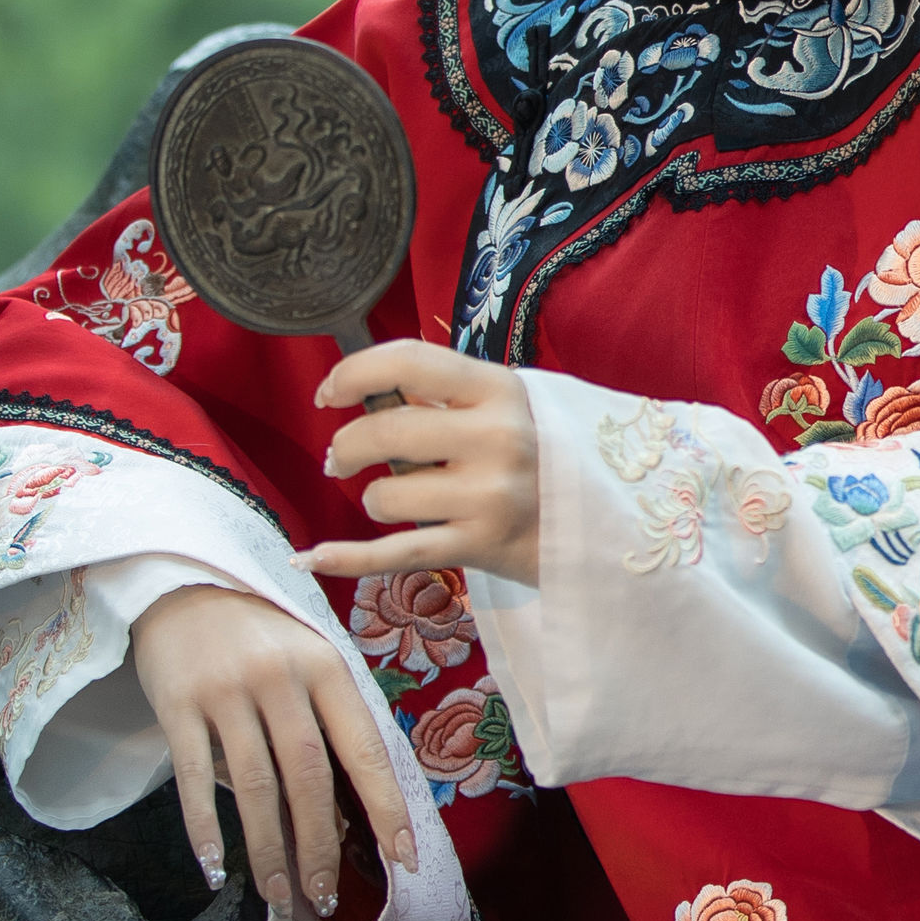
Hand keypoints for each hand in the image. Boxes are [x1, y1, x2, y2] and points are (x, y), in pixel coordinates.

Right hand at [128, 583, 415, 915]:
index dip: (386, 807)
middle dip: (320, 843)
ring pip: (254, 785)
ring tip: (278, 893)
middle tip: (324, 895)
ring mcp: (227, 690)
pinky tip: (215, 867)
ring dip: (268, 847)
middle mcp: (281, 677)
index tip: (404, 858)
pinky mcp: (177, 703)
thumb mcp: (308, 660)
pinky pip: (192, 777)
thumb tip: (342, 816)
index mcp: (327, 666)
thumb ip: (326, 725)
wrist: (183, 583)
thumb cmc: (259, 635)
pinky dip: (204, 828)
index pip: (364, 748)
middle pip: (308, 775)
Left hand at [300, 341, 538, 589]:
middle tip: (340, 460)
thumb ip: (444, 395)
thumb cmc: (542, 458)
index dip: (354, 373)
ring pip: (386, 495)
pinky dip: (347, 558)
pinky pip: (395, 554)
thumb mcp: (506, 409)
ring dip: (372, 500)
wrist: (606, 524)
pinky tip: (312, 558)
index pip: (409, 362)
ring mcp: (490, 496)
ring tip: (393, 502)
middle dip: (346, 447)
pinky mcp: (481, 546)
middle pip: (386, 431)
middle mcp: (497, 438)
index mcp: (500, 391)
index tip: (329, 393)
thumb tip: (364, 387)